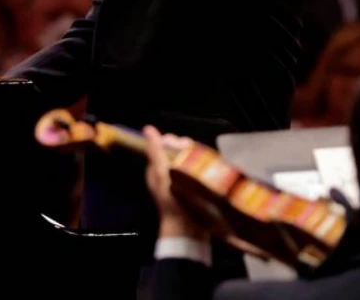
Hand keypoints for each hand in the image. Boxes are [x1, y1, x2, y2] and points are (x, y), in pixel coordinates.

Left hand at [144, 126, 208, 240]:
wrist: (187, 231)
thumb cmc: (172, 201)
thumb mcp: (161, 173)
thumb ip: (155, 151)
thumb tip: (148, 129)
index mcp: (156, 169)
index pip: (164, 146)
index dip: (174, 141)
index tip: (183, 144)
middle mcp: (168, 174)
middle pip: (179, 152)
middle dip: (188, 149)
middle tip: (196, 153)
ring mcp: (182, 182)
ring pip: (191, 161)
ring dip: (198, 157)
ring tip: (205, 159)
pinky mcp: (195, 189)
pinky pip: (199, 172)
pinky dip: (205, 168)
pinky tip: (212, 168)